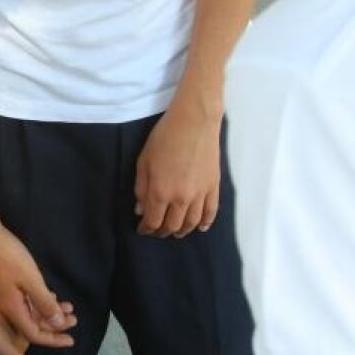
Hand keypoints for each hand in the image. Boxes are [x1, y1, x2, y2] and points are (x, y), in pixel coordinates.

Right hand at [0, 225, 76, 346]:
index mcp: (13, 309)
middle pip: (33, 324)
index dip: (53, 339)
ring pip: (30, 311)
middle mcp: (8, 306)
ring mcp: (6, 295)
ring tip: (68, 307)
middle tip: (74, 320)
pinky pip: (26, 300)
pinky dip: (40, 301)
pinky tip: (51, 294)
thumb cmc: (8, 257)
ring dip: (49, 311)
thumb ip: (44, 303)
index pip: (34, 334)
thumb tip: (59, 324)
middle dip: (54, 325)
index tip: (71, 340)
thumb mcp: (31, 280)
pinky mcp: (6, 285)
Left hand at [135, 104, 221, 237]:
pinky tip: (200, 227)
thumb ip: (141, 189)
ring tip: (176, 232)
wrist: (194, 121)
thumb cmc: (164, 138)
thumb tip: (141, 210)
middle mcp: (181, 198)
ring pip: (191, 222)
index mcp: (161, 192)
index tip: (142, 230)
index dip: (146, 229)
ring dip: (182, 231)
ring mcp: (200, 194)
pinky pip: (211, 211)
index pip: (153, 221)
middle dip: (162, 232)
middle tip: (157, 231)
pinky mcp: (214, 187)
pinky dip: (205, 222)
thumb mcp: (144, 162)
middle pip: (172, 225)